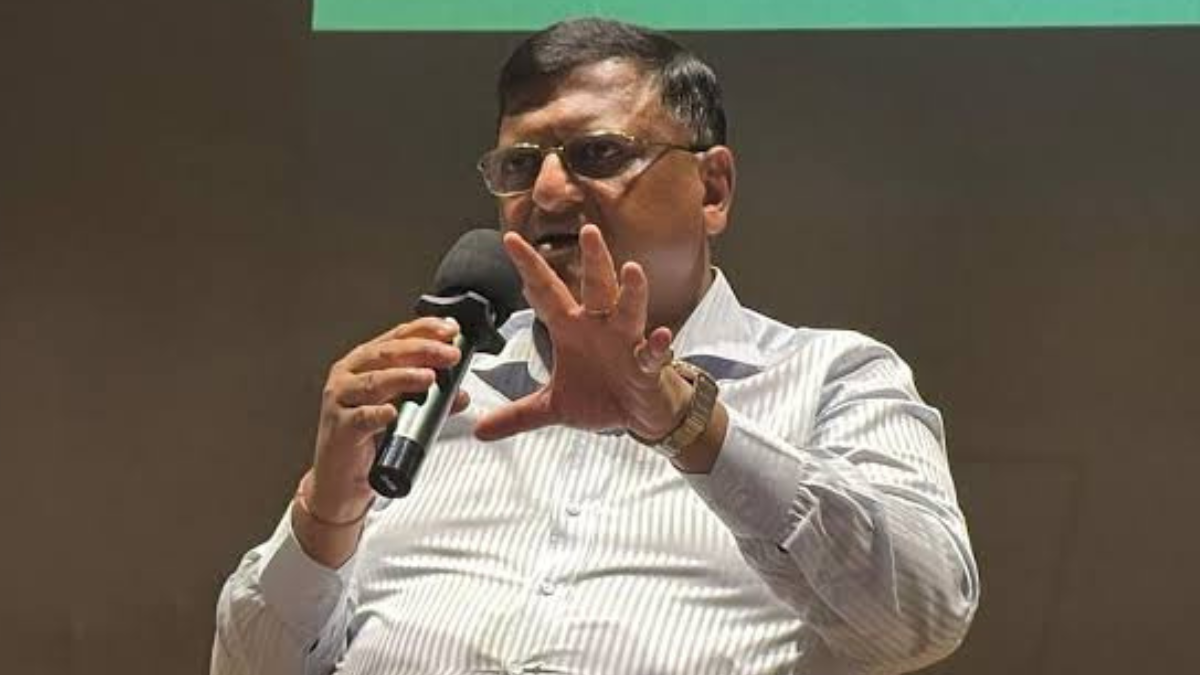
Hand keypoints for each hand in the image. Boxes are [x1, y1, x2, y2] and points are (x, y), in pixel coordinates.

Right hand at [308, 317, 466, 520]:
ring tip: (429, 377)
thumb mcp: (404, 414)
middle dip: (422, 350)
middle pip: (386, 353)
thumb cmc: (368, 440)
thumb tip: (461, 394)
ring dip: (404, 376)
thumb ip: (432, 401)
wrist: (340, 479)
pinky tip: (393, 413)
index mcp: (364, 363)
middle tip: (449, 355)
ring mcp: (340, 401)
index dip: (425, 330)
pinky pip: (360, 418)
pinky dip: (378, 413)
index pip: (396, 337)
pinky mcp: (340, 428)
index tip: (450, 330)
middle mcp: (349, 376)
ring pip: (373, 381)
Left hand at [475, 224, 689, 441]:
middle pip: (595, 287)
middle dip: (593, 260)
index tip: (510, 240)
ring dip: (631, 292)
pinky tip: (659, 336)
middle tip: (589, 231)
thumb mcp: (553, 407)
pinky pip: (652, 354)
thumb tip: (479, 429)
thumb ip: (517, 415)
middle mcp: (599, 327)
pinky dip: (656, 346)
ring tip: (632, 270)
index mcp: (572, 329)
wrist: (641, 415)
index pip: (546, 292)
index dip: (530, 267)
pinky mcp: (648, 366)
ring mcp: (626, 343)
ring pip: (628, 310)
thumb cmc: (602, 396)